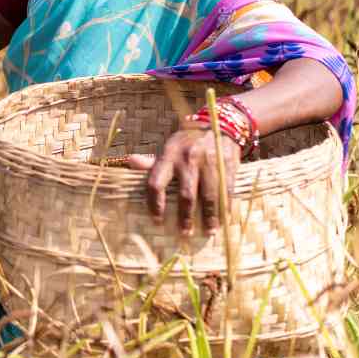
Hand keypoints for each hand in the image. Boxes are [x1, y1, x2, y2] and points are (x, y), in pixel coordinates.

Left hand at [126, 127, 240, 234]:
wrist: (218, 124)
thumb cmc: (187, 142)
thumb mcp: (169, 147)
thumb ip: (152, 161)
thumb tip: (130, 161)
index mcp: (169, 154)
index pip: (156, 183)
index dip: (155, 204)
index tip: (157, 220)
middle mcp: (188, 158)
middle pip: (186, 195)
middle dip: (185, 217)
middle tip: (185, 233)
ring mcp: (210, 162)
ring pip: (209, 196)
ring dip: (209, 217)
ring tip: (209, 231)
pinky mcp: (228, 164)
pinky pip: (227, 191)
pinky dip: (226, 207)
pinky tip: (224, 219)